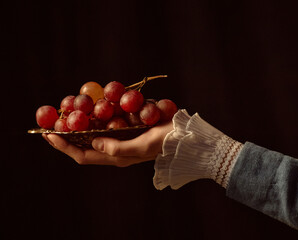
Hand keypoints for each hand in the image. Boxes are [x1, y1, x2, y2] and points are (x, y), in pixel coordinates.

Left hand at [42, 121, 173, 166]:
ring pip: (92, 133)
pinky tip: (91, 106)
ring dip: (78, 124)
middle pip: (84, 145)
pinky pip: (105, 123)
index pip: (84, 156)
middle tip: (51, 123)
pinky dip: (95, 116)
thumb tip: (94, 141)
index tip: (49, 135)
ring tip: (66, 113)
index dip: (65, 147)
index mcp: (116, 158)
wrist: (182, 136)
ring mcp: (120, 138)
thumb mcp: (142, 146)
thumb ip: (118, 147)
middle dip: (66, 136)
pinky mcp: (127, 128)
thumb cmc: (164, 142)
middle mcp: (114, 149)